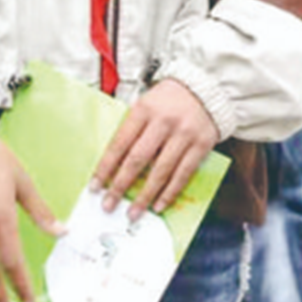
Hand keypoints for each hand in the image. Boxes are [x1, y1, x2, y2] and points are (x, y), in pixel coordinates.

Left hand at [91, 79, 220, 220]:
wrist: (206, 88)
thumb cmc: (170, 99)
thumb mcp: (146, 104)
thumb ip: (132, 129)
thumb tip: (113, 164)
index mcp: (144, 109)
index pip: (120, 143)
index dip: (106, 167)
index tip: (96, 186)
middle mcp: (164, 121)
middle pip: (138, 159)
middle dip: (120, 185)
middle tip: (109, 204)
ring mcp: (184, 134)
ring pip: (161, 171)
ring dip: (145, 195)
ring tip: (133, 212)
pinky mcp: (201, 145)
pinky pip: (183, 174)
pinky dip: (170, 192)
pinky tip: (159, 204)